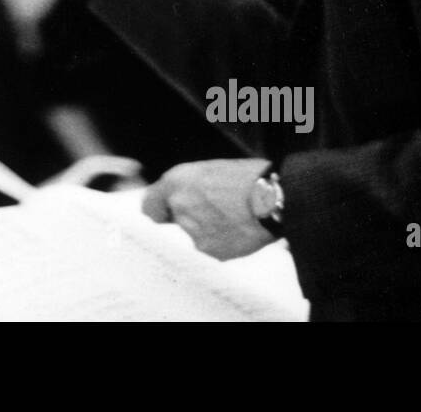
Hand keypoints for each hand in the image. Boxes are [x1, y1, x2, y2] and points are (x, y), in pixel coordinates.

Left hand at [143, 158, 276, 259]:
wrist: (272, 199)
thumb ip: (188, 187)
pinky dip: (222, 244)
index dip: (159, 212)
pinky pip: (211, 249)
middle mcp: (178, 205)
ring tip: (233, 218)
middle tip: (216, 213)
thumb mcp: (211, 171)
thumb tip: (179, 201)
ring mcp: (192, 229)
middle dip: (190, 219)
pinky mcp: (208, 249)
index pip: (149, 206)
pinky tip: (239, 231)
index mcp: (176, 180)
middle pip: (175, 221)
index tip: (166, 216)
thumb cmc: (249, 179)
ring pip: (194, 235)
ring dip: (208, 231)